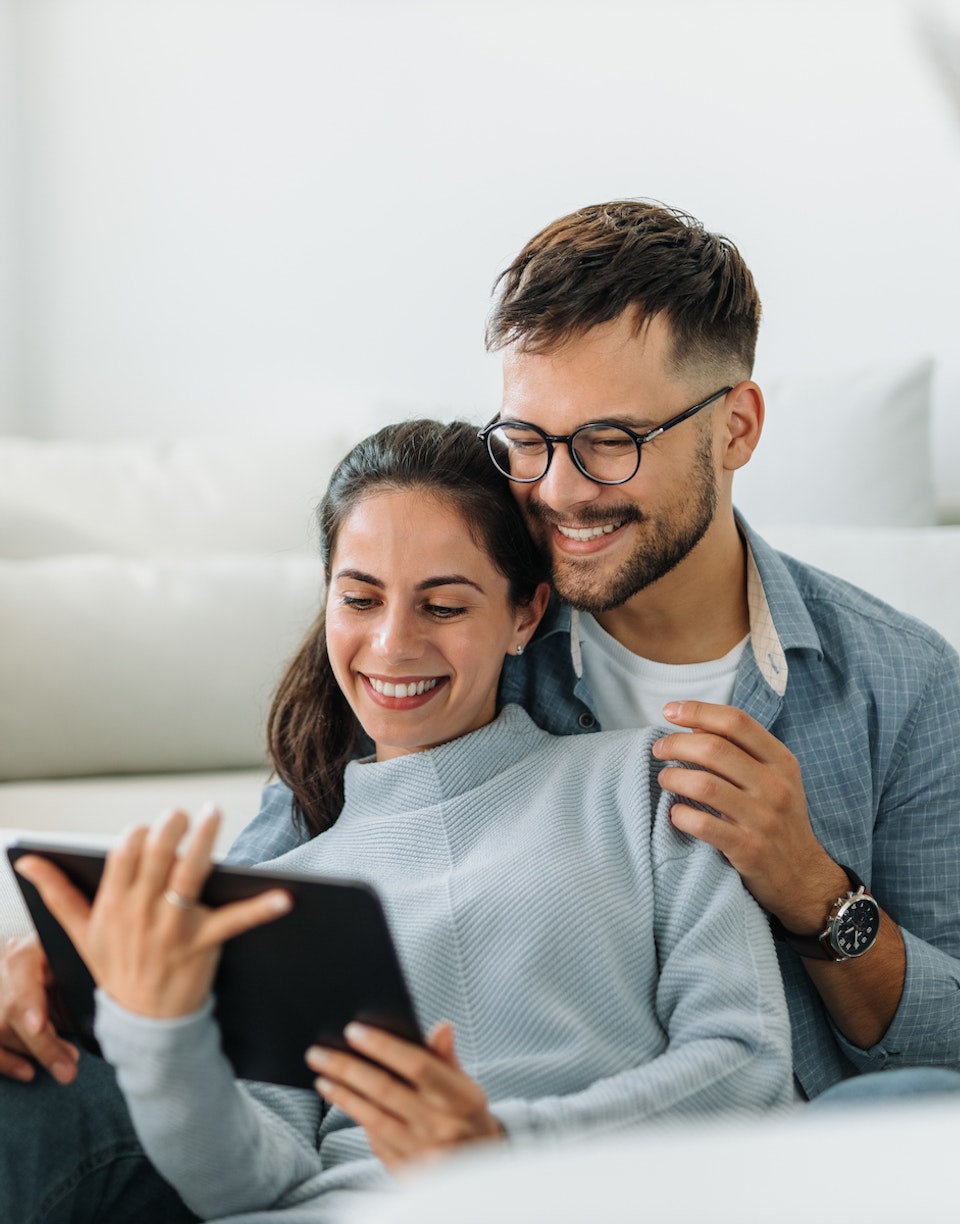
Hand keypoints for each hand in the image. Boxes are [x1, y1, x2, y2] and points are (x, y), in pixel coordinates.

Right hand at [0, 932, 79, 1082]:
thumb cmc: (77, 966)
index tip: (38, 1026)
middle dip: (43, 1043)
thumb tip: (104, 1012)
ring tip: (66, 1065)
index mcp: (32, 947)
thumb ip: (85, 981)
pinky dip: (8, 1062)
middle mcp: (6, 968)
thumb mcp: (83, 965)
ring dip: (33, 1053)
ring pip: (1, 1029)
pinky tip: (30, 1071)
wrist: (62, 968)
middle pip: (12, 1008)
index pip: (21, 966)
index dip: (29, 1000)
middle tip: (70, 1068)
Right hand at [14, 808, 291, 1019]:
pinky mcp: (202, 944)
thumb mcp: (78, 933)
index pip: (121, 859)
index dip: (136, 838)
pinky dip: (260, 909)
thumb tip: (25, 858)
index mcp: (111, 907)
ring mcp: (172, 929)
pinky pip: (234, 921)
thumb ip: (54, 892)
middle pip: (154, 860)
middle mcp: (140, 914)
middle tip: (182, 812)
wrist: (143, 1026)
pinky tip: (284, 896)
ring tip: (214, 815)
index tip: (147, 827)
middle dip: (169, 830)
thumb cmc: (113, 970)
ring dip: (203, 844)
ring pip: (188, 877)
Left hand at [306, 1021, 502, 1171]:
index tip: (352, 1031)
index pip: (418, 1064)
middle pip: (385, 1090)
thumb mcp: (465, 1085)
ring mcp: (422, 1153)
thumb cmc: (466, 1116)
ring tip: (321, 1078)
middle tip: (317, 1053)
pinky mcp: (406, 1172)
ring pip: (372, 1117)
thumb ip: (447, 1057)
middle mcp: (441, 1126)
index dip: (384, 1046)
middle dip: (347, 1069)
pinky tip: (342, 1102)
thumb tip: (441, 1026)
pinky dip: (356, 1119)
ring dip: (342, 1095)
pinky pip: (374, 1142)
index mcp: (460, 1098)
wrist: (478, 1167)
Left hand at [652, 701, 848, 930]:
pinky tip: (676, 814)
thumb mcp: (773, 779)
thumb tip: (693, 725)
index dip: (698, 710)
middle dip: (676, 744)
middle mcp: (775, 786)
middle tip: (658, 749)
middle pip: (714, 749)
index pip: (736, 722)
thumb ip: (740, 751)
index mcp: (781, 761)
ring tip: (664, 779)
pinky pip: (703, 825)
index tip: (670, 710)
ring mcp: (763, 819)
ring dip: (673, 778)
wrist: (803, 876)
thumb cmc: (779, 820)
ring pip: (705, 785)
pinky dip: (681, 816)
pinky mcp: (749, 849)